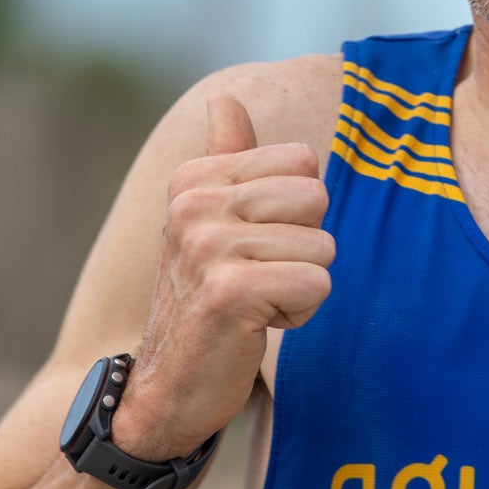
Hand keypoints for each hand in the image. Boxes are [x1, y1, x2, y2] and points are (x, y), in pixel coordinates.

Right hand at [112, 94, 333, 459]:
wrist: (166, 388)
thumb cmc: (203, 301)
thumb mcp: (209, 222)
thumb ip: (227, 159)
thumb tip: (227, 100)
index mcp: (195, 179)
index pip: (304, 162)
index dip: (297, 213)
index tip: (254, 246)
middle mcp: (195, 204)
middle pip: (318, 198)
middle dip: (304, 249)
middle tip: (257, 280)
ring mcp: (208, 246)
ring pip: (323, 247)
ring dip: (300, 287)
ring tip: (254, 305)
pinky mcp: (230, 292)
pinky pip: (316, 286)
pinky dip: (298, 315)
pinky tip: (256, 327)